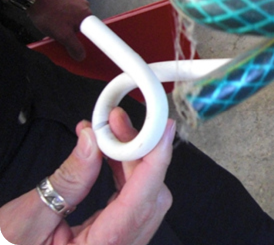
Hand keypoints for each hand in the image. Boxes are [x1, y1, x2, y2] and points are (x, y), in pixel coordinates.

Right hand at [0, 108, 174, 244]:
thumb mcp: (28, 219)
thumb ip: (67, 181)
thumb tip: (92, 142)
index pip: (141, 203)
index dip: (155, 162)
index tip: (161, 131)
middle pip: (149, 196)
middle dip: (137, 153)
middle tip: (117, 123)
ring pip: (144, 197)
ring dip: (129, 161)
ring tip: (109, 133)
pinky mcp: (115, 239)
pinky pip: (132, 203)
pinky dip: (124, 175)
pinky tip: (110, 155)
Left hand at [28, 0, 91, 60]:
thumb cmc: (49, 14)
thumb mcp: (62, 35)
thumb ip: (74, 47)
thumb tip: (81, 57)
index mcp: (88, 15)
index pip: (93, 33)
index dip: (85, 41)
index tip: (78, 47)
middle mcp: (85, 6)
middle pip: (83, 26)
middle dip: (73, 35)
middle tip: (62, 38)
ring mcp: (75, 1)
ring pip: (74, 20)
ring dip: (66, 27)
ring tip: (54, 29)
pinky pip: (67, 14)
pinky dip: (61, 20)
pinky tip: (52, 22)